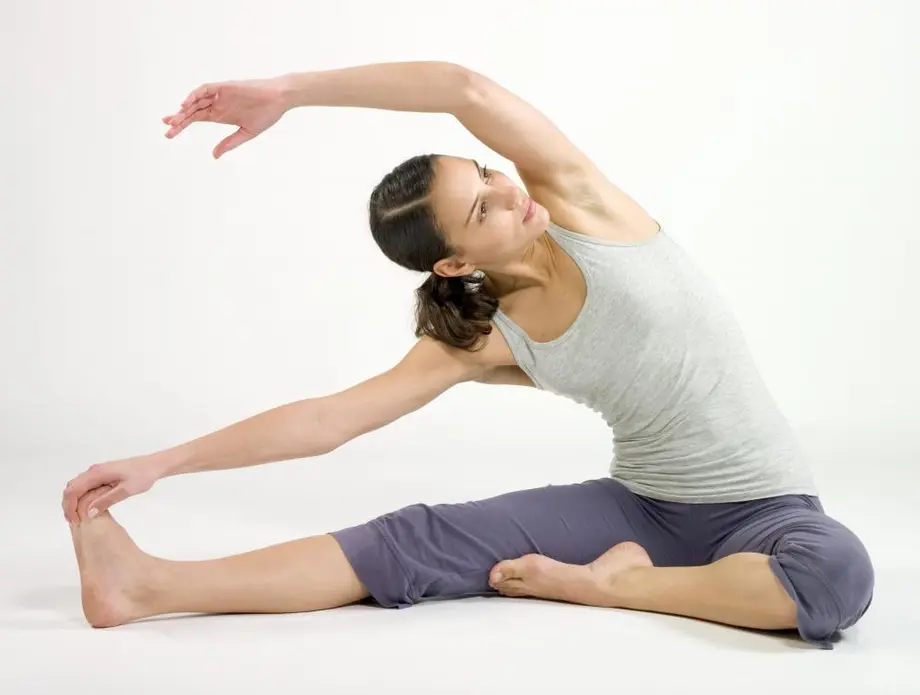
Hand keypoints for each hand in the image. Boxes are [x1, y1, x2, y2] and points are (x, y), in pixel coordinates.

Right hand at [62, 455, 162, 523]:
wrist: (154, 465)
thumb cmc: (143, 476)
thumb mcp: (126, 490)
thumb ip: (107, 500)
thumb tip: (88, 513)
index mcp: (97, 473)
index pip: (73, 490)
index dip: (69, 507)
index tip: (75, 521)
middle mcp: (94, 471)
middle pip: (71, 488)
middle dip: (69, 505)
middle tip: (75, 522)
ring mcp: (98, 472)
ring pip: (77, 486)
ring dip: (74, 501)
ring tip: (79, 517)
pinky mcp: (103, 474)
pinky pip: (86, 485)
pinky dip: (81, 496)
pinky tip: (88, 507)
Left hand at [162, 76, 292, 158]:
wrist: (280, 98)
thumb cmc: (267, 114)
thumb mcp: (247, 133)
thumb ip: (230, 143)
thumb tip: (214, 156)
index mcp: (221, 115)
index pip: (196, 119)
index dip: (182, 125)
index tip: (169, 134)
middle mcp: (217, 104)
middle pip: (192, 110)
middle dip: (178, 119)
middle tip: (166, 128)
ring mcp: (220, 95)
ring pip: (196, 100)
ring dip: (185, 109)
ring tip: (174, 120)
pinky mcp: (225, 86)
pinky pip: (205, 89)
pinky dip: (195, 95)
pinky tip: (186, 104)